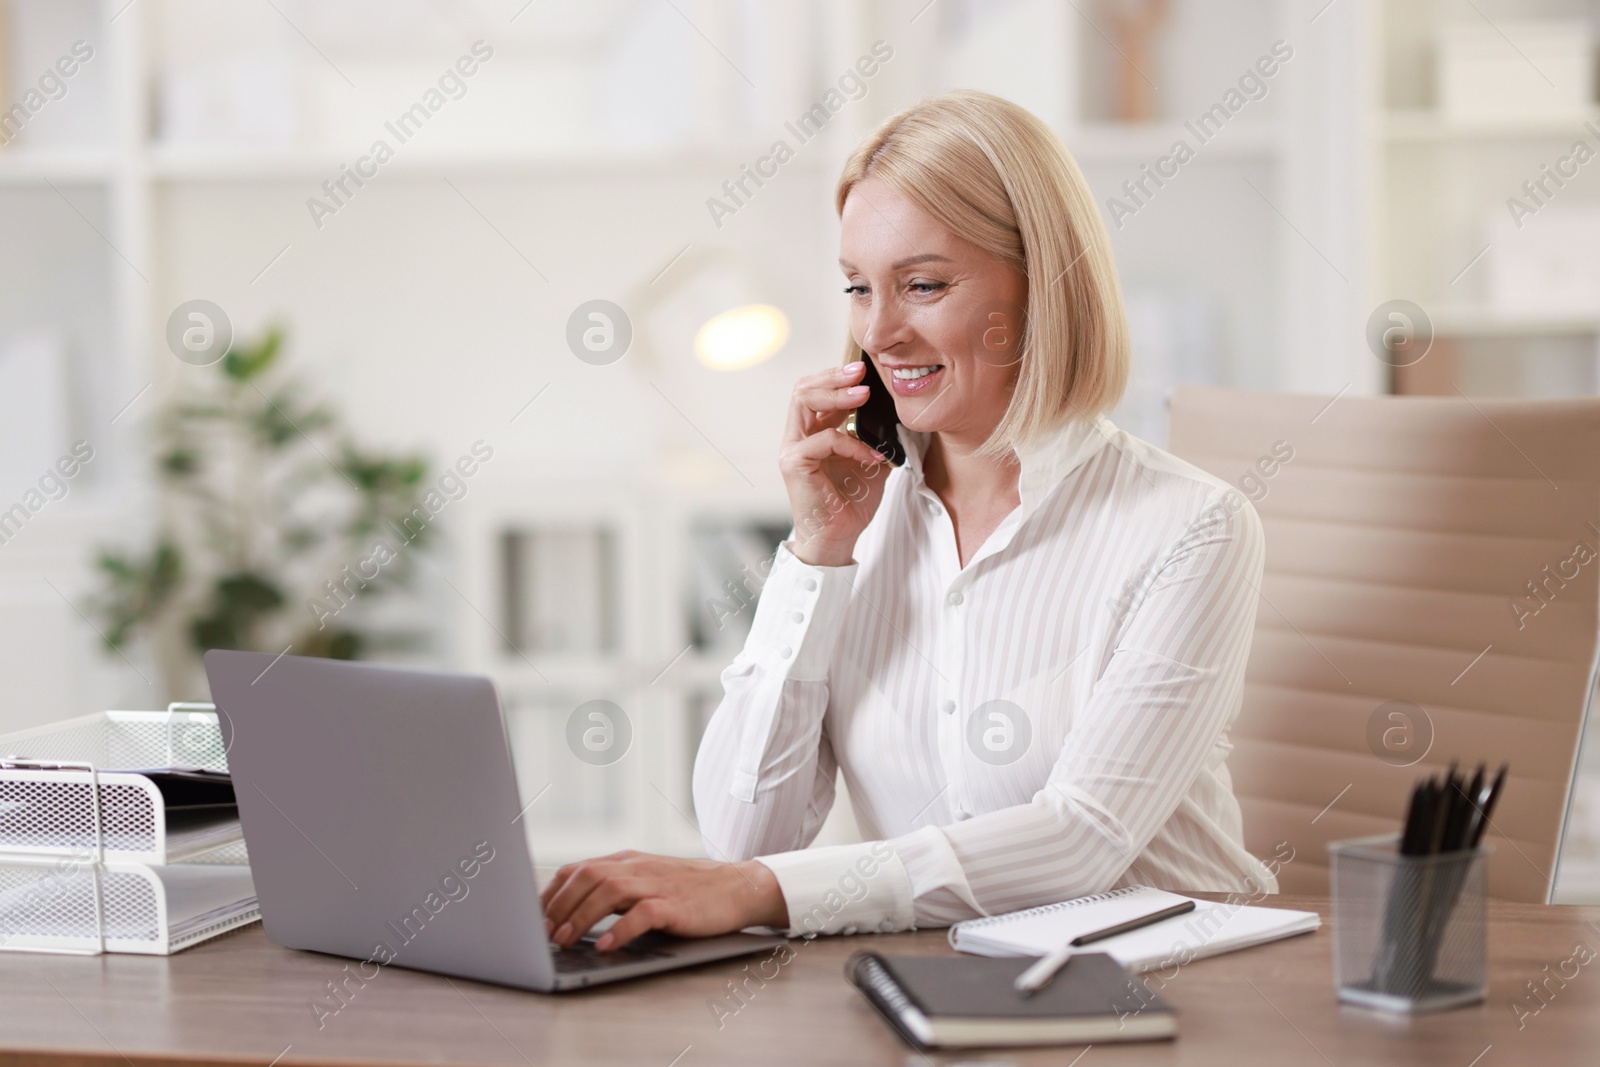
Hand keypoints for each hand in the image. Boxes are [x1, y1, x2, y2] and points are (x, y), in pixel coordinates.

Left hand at [539, 851, 788, 950]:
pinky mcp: (675, 905)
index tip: (535, 917)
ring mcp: (656, 884)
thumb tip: (573, 910)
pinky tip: (606, 946)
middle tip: (544, 934)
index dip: (552, 893)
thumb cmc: (688, 889)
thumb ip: (615, 888)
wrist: (736, 887)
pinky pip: (642, 914)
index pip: (578, 869)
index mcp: (627, 861)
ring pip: (609, 891)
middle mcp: (638, 867)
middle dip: (560, 906)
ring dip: (581, 917)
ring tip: (566, 941)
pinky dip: (620, 930)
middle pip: (587, 877)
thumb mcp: (646, 880)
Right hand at [780, 360, 893, 566]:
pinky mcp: (794, 463)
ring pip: (804, 401)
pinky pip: (825, 439)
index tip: (865, 370)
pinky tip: (872, 456)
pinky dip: (852, 444)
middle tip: (862, 371)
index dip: (837, 377)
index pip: (816, 391)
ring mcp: (792, 449)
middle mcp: (798, 437)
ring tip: (864, 394)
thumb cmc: (851, 503)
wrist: (839, 537)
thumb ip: (874, 436)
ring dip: (837, 394)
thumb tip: (895, 413)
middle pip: (804, 388)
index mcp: (813, 432)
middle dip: (834, 376)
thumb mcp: (870, 461)